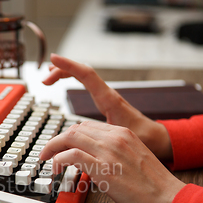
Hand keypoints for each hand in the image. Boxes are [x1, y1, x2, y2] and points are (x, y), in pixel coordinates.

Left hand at [40, 121, 184, 202]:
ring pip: (70, 137)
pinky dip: (59, 159)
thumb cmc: (154, 187)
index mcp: (124, 134)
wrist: (170, 201)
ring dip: (53, 149)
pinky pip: (72, 155)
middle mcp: (116, 138)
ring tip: (48, 162)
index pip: (87, 126)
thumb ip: (113, 155)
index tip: (61, 147)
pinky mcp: (104, 169)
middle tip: (48, 154)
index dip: (69, 136)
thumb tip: (90, 161)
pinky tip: (57, 168)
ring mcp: (110, 152)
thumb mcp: (134, 160)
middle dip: (57, 141)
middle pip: (75, 129)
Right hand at [43, 53, 172, 160]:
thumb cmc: (144, 138)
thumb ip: (101, 137)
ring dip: (66, 74)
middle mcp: (107, 95)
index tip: (53, 60)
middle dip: (61, 71)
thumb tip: (78, 142)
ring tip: (50, 76)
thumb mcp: (122, 137)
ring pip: (83, 77)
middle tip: (45, 78)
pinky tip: (64, 86)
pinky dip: (73, 81)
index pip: (86, 75)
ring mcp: (106, 97)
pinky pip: (86, 85)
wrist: (158, 139)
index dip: (68, 65)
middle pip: (81, 72)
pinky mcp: (106, 102)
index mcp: (109, 100)